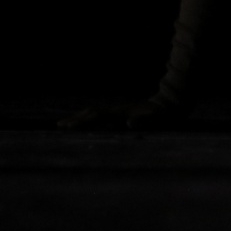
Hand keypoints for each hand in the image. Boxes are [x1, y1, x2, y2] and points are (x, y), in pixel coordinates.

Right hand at [57, 97, 186, 130]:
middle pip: (93, 113)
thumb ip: (144, 120)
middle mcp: (118, 110)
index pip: (98, 116)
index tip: (68, 126)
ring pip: (96, 113)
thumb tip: (129, 122)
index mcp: (122, 113)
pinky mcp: (123, 114)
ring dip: (81, 118)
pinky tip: (86, 124)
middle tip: (59, 126)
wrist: (172, 104)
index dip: (83, 121)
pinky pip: (102, 117)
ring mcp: (120, 111)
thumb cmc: (164, 116)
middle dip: (76, 119)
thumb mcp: (157, 119)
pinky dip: (90, 119)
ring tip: (66, 124)